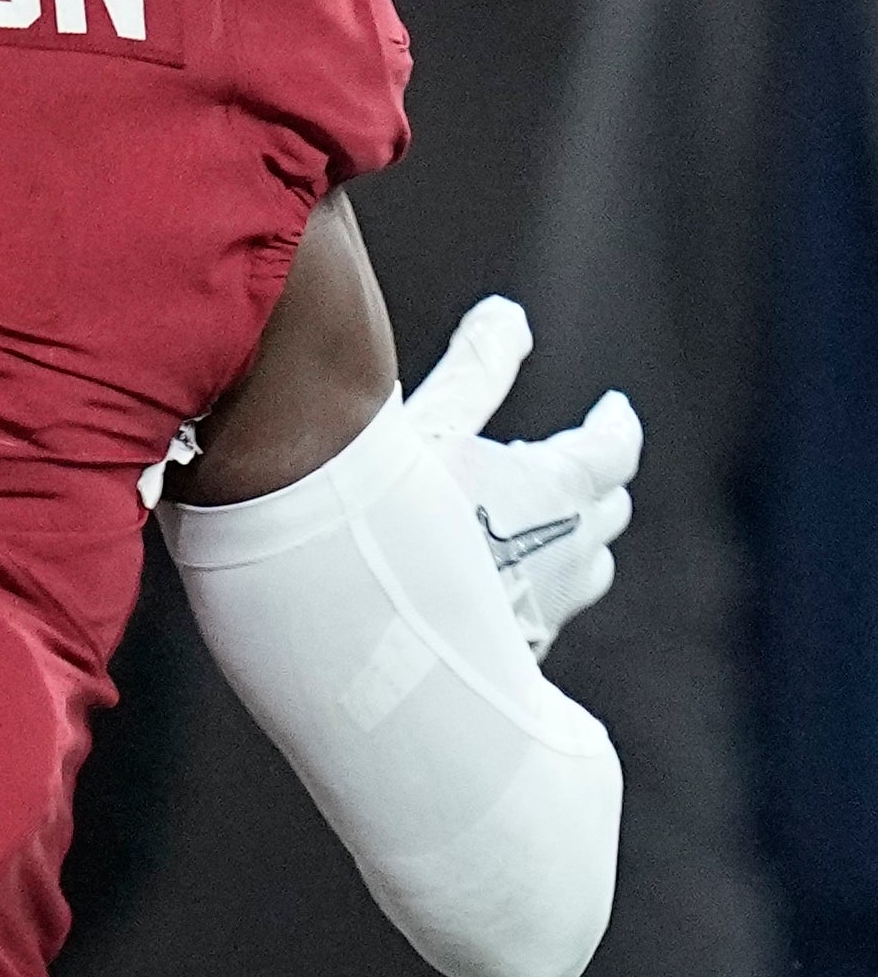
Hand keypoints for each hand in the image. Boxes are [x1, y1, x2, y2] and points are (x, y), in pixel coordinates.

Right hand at [406, 295, 638, 654]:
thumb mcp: (427, 424)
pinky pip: (548, 614)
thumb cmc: (388, 519)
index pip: (615, 449)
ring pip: (588, 570)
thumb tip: (510, 315)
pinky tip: (487, 588)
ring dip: (575, 542)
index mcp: (558, 489)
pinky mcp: (520, 661)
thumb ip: (477, 366)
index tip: (613, 411)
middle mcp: (569, 554)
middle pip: (608, 511)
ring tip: (534, 528)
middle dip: (595, 481)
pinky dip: (535, 589)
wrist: (359, 642)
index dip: (616, 426)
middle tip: (572, 465)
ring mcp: (550, 614)